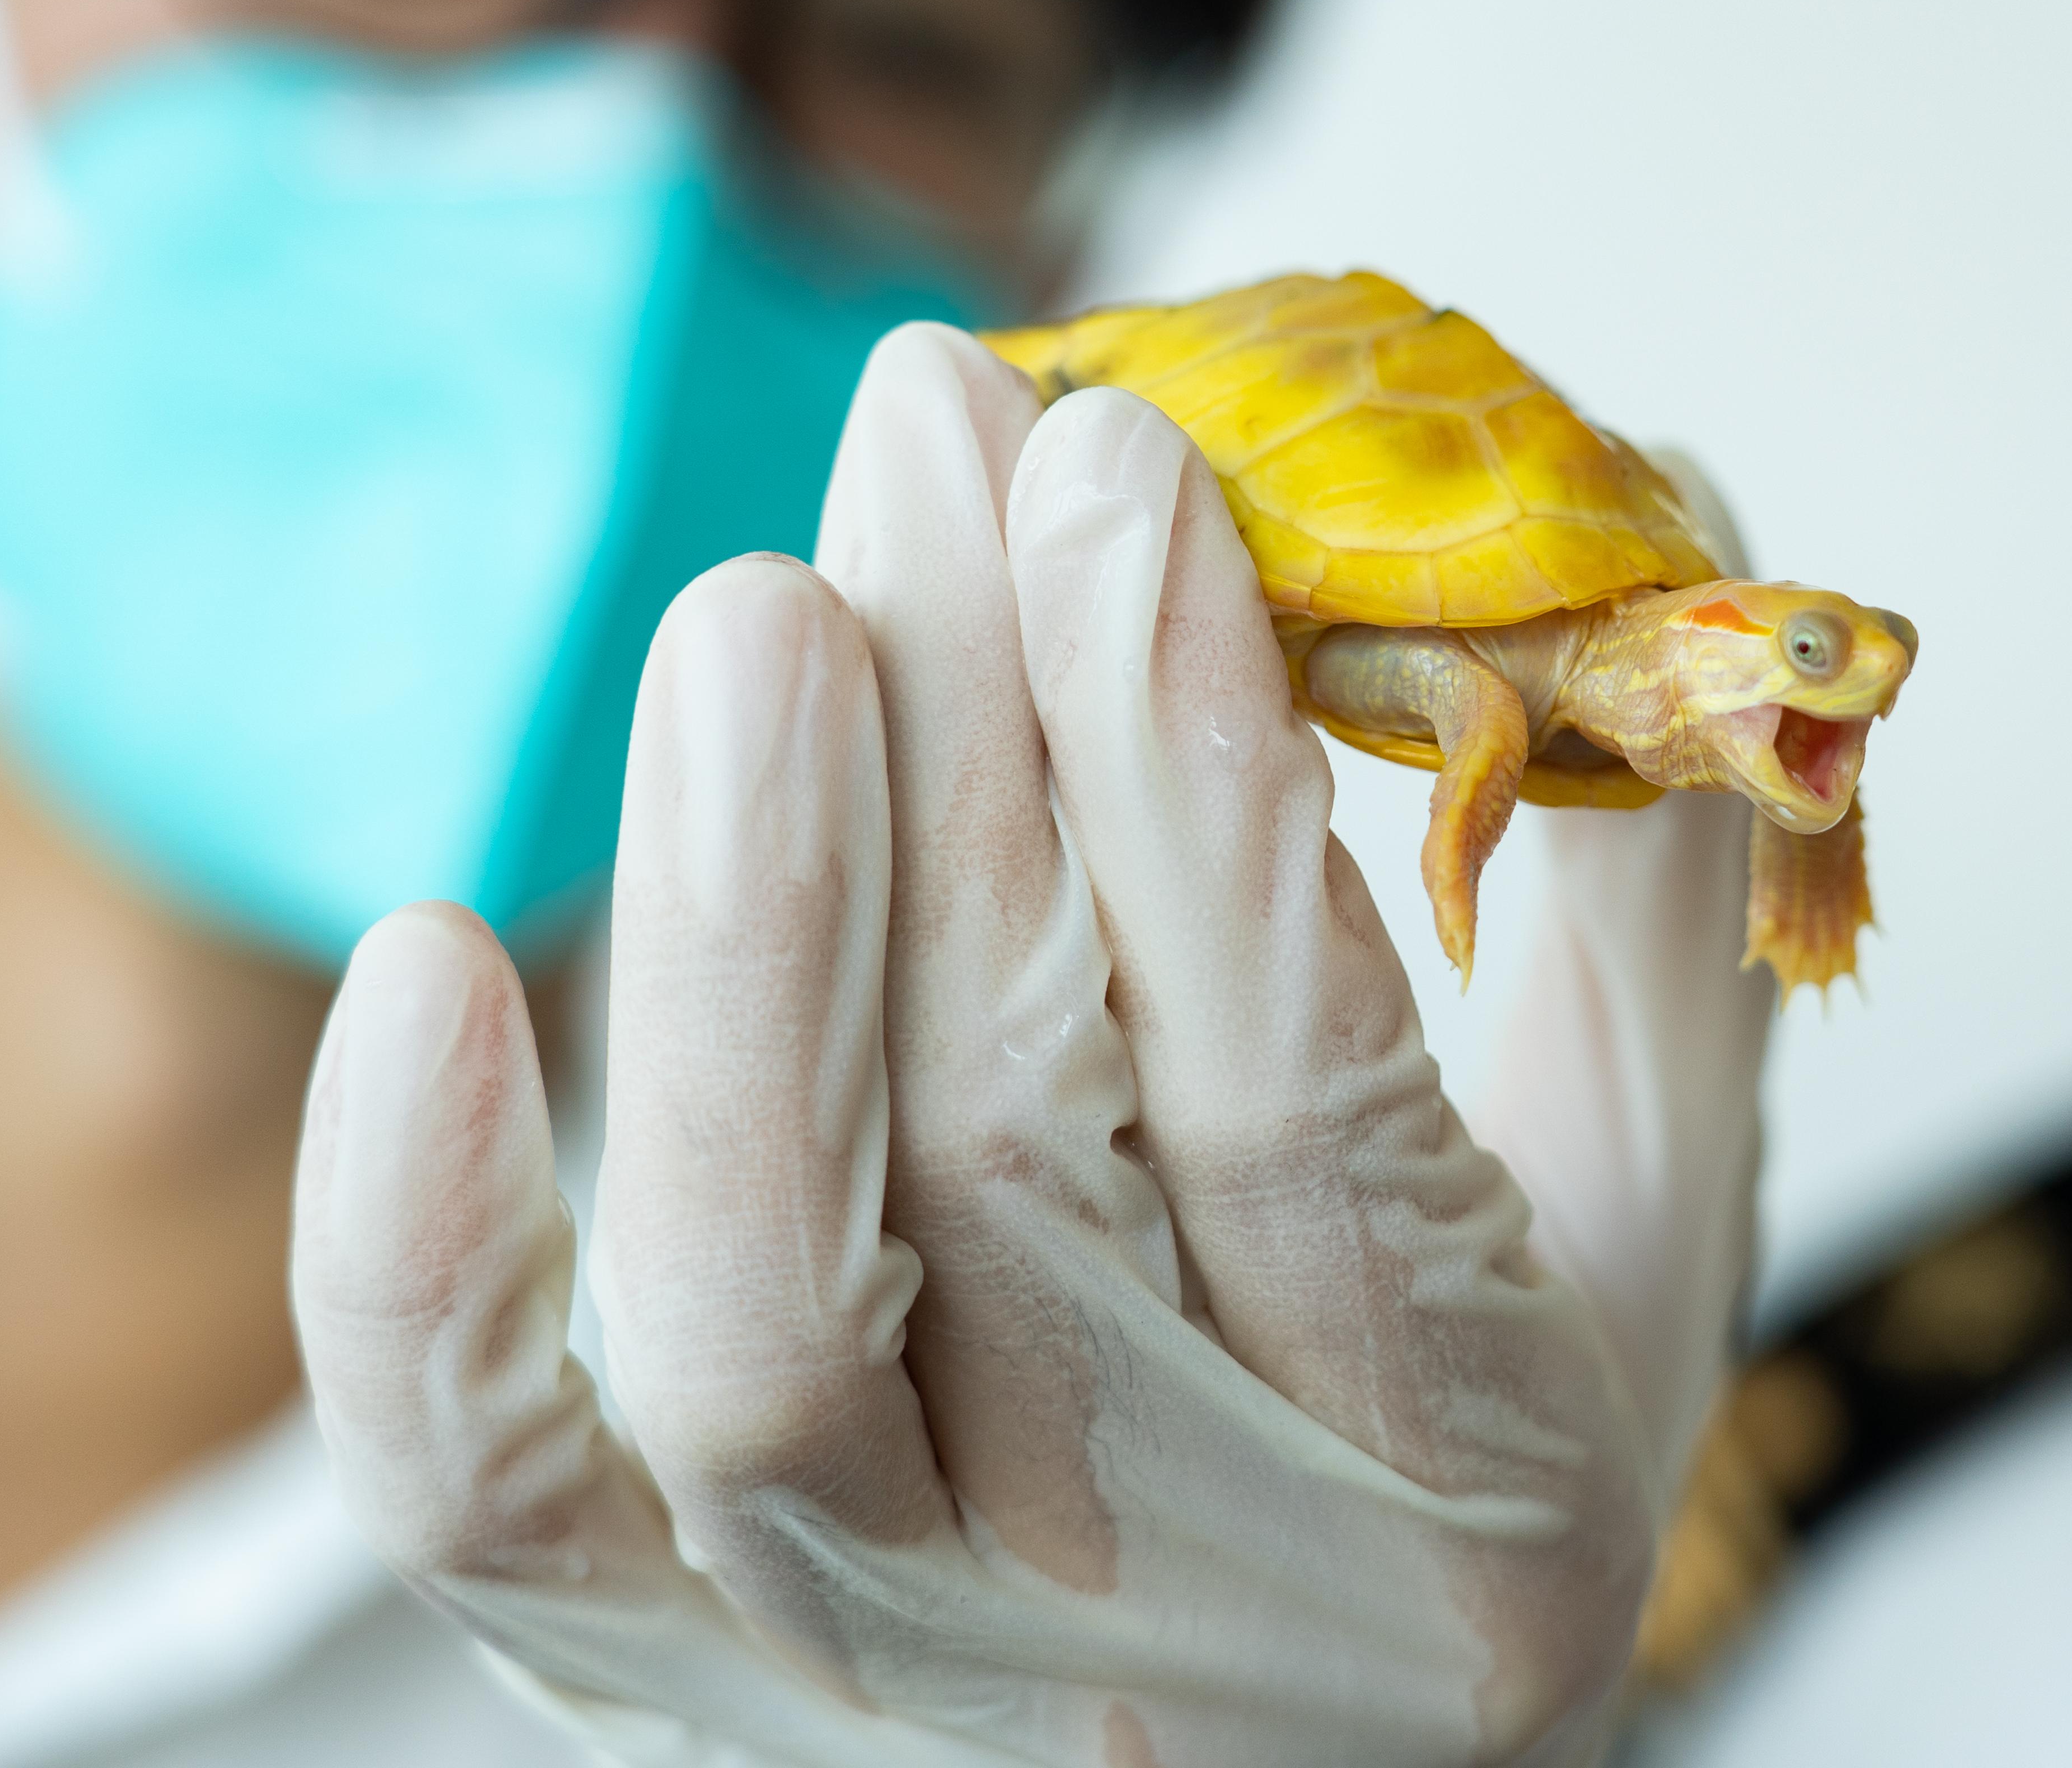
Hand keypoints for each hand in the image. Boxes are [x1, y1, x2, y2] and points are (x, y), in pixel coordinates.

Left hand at [289, 326, 1776, 1763]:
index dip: (1194, 777)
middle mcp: (1178, 1635)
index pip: (1307, 1118)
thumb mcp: (1648, 1241)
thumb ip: (1650, 915)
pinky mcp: (659, 1691)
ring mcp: (885, 1682)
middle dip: (975, 752)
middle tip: (942, 430)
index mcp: (1483, 1518)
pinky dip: (421, 1247)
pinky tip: (431, 957)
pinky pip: (484, 1499)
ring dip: (741, 933)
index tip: (1126, 477)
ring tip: (755, 614)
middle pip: (1017, 1163)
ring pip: (755, 1317)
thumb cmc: (1467, 1493)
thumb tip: (1641, 532)